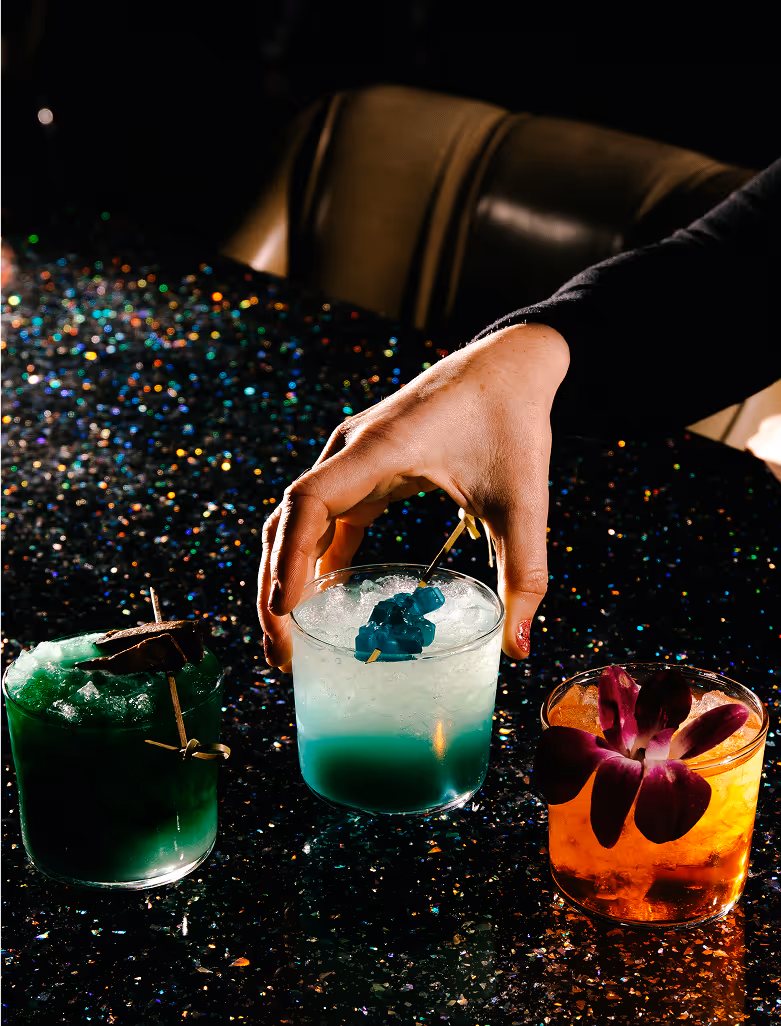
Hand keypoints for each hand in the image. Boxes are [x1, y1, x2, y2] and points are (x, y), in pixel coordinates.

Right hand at [258, 322, 569, 668]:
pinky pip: (325, 514)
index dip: (289, 560)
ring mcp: (351, 457)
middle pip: (288, 520)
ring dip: (287, 574)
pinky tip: (324, 598)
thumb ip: (523, 574)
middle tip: (281, 654)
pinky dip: (317, 556)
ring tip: (290, 639)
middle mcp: (350, 451)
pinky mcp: (364, 467)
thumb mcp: (522, 502)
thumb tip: (516, 650)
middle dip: (275, 585)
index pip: (308, 503)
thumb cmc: (512, 422)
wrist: (507, 366)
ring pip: (297, 518)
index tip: (285, 613)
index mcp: (379, 449)